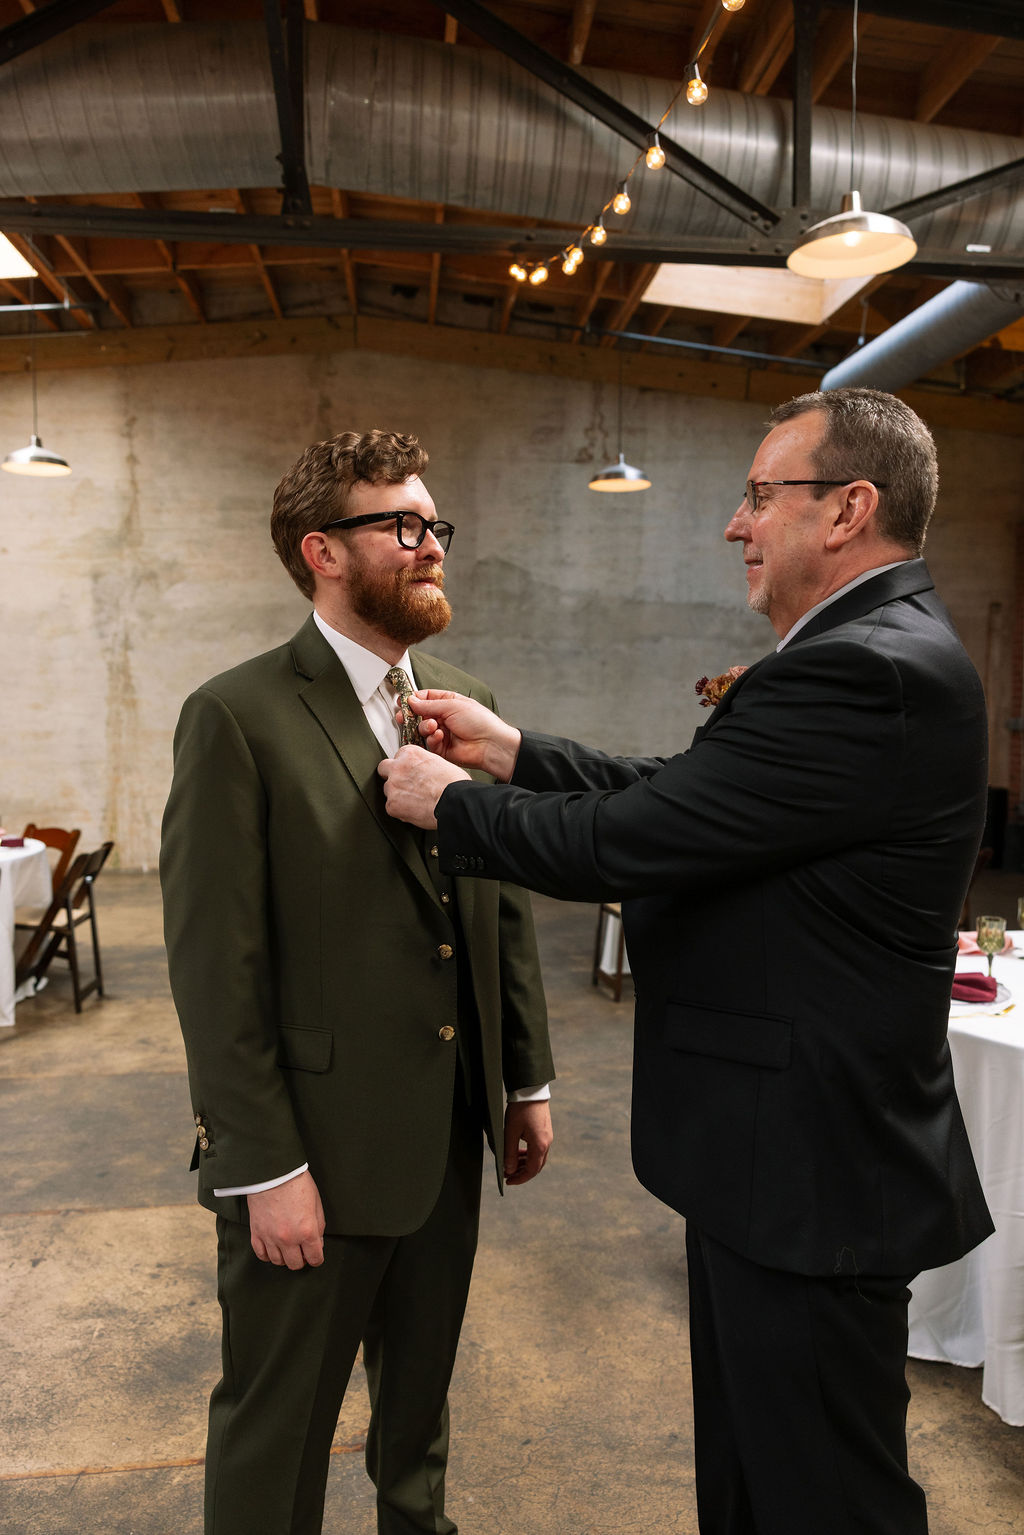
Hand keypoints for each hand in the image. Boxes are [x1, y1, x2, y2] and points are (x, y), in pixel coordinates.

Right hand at [247, 1169, 325, 1268]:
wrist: (273, 1172)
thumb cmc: (297, 1183)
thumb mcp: (316, 1203)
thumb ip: (319, 1226)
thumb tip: (318, 1243)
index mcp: (307, 1231)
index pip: (315, 1258)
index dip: (317, 1258)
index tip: (315, 1255)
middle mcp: (288, 1238)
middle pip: (295, 1264)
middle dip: (301, 1260)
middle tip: (302, 1251)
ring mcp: (270, 1237)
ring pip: (278, 1262)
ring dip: (285, 1257)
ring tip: (288, 1247)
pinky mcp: (256, 1233)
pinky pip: (261, 1255)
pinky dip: (268, 1254)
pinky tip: (273, 1247)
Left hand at [378, 745, 469, 828]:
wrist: (454, 802)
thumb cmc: (453, 784)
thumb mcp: (439, 763)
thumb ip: (423, 764)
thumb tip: (422, 771)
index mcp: (410, 754)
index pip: (398, 756)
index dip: (405, 766)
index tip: (410, 772)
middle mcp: (398, 767)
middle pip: (385, 769)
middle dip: (392, 775)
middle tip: (404, 784)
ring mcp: (393, 786)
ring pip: (388, 790)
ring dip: (397, 795)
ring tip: (415, 801)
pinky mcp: (392, 805)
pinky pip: (391, 807)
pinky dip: (400, 810)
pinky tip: (414, 810)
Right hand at [406, 690, 521, 781]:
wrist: (490, 745)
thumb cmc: (480, 721)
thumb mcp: (453, 705)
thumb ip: (429, 704)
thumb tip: (411, 700)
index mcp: (448, 702)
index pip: (425, 698)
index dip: (413, 700)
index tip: (403, 701)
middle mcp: (444, 718)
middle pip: (420, 715)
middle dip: (412, 716)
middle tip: (406, 717)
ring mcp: (442, 733)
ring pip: (422, 729)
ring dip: (424, 727)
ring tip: (433, 726)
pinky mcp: (441, 749)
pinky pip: (428, 743)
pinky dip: (431, 739)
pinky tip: (440, 736)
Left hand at [503, 1100, 552, 1185]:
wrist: (531, 1090)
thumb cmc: (520, 1109)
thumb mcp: (511, 1132)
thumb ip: (510, 1153)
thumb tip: (509, 1170)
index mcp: (539, 1145)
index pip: (531, 1170)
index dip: (520, 1178)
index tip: (509, 1181)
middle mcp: (547, 1143)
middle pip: (536, 1166)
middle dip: (522, 1173)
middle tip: (508, 1175)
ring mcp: (547, 1137)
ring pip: (538, 1158)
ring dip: (525, 1164)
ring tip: (511, 1165)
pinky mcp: (545, 1131)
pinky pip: (538, 1149)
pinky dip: (529, 1154)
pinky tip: (519, 1153)